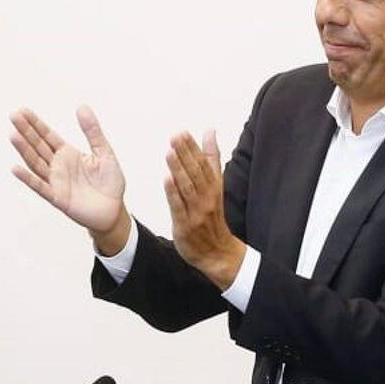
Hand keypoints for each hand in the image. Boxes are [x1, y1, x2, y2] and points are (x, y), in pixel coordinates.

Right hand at [10, 106, 130, 252]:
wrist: (114, 210)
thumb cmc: (110, 183)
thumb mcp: (104, 152)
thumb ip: (92, 131)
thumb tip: (82, 107)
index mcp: (67, 154)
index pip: (47, 136)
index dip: (35, 124)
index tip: (23, 111)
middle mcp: (58, 166)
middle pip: (38, 146)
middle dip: (26, 131)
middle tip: (13, 116)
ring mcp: (55, 181)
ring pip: (36, 163)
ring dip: (24, 150)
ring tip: (13, 136)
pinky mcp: (57, 197)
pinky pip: (40, 187)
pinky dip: (28, 178)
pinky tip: (16, 168)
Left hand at [165, 129, 245, 289]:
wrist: (217, 252)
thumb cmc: (212, 215)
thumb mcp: (215, 185)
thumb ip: (211, 158)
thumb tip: (210, 130)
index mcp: (214, 187)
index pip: (203, 164)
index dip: (193, 148)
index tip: (183, 132)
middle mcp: (206, 198)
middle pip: (196, 173)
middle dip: (185, 154)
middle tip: (175, 137)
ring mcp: (196, 212)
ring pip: (188, 187)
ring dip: (179, 170)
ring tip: (169, 153)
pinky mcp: (185, 225)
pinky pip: (179, 207)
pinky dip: (173, 193)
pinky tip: (167, 179)